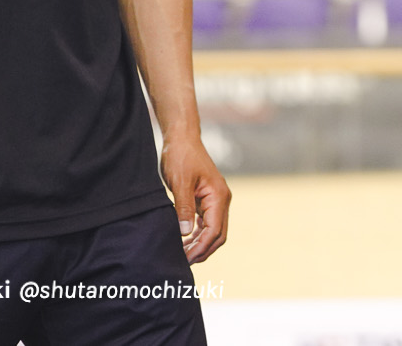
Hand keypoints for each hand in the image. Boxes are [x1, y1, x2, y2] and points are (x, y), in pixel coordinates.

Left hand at [160, 135, 230, 264]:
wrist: (182, 139)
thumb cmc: (181, 157)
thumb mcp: (180, 182)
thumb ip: (183, 208)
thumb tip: (185, 234)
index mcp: (218, 196)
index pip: (214, 231)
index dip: (201, 247)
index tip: (185, 258)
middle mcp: (222, 200)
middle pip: (218, 235)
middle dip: (203, 250)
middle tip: (183, 261)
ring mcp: (216, 200)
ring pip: (214, 231)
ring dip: (200, 244)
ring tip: (182, 254)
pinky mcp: (207, 200)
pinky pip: (207, 223)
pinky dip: (198, 235)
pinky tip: (185, 241)